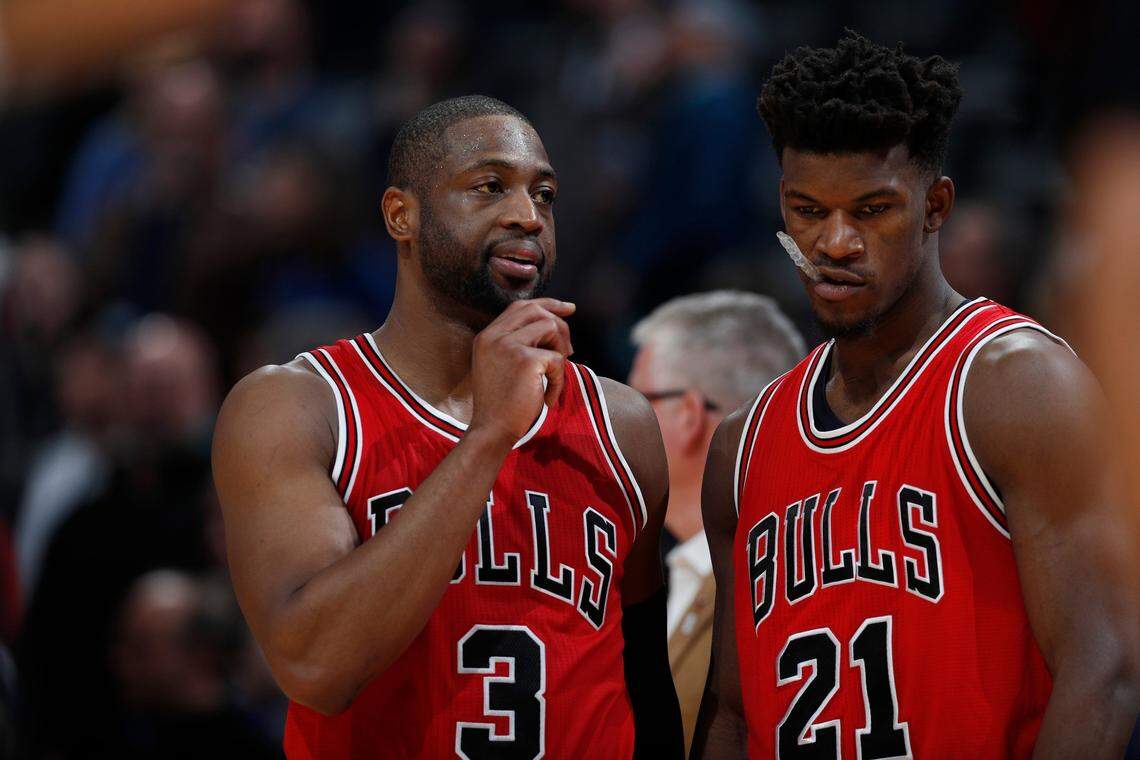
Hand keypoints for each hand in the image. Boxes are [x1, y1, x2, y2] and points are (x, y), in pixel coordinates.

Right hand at [469, 298, 575, 444]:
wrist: (492, 430)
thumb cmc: (501, 404)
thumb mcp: (500, 366)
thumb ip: (517, 344)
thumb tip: (553, 326)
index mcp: (487, 336)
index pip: (520, 306)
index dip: (547, 304)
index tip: (568, 309)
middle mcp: (494, 336)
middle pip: (536, 310)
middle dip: (560, 324)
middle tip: (570, 350)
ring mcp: (508, 345)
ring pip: (550, 327)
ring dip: (561, 350)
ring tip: (555, 375)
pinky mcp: (525, 360)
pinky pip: (557, 359)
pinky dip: (559, 380)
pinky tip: (549, 398)